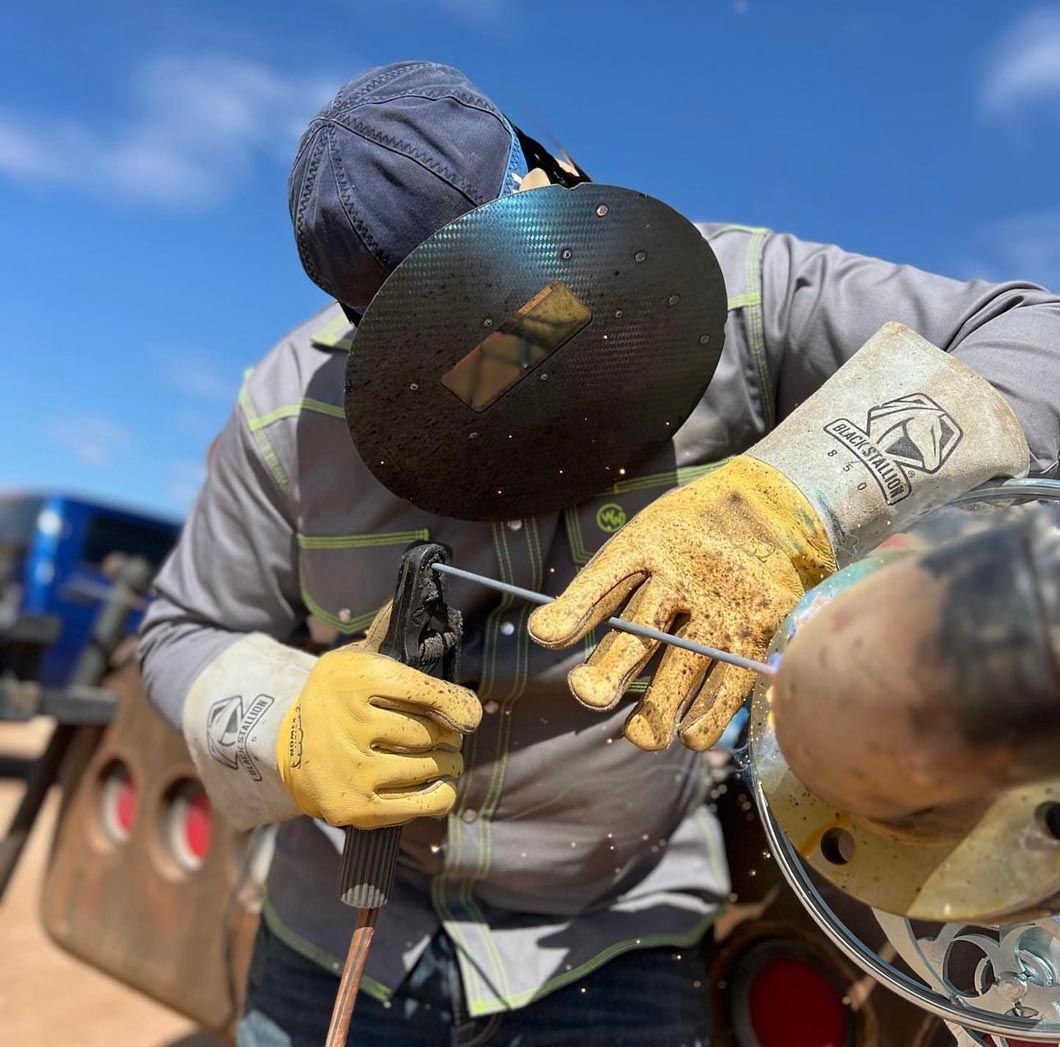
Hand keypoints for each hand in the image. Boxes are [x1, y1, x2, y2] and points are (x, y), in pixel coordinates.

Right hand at [276, 648, 480, 828]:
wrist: (290, 745)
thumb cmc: (344, 698)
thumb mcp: (364, 662)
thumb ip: (412, 662)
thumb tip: (470, 707)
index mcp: (356, 678)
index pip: (429, 693)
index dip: (460, 705)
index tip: (468, 714)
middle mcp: (350, 721)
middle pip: (433, 733)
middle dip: (450, 735)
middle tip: (446, 735)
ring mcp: (352, 768)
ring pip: (433, 767)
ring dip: (448, 763)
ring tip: (442, 757)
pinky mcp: (355, 806)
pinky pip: (425, 804)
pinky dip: (442, 794)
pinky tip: (439, 783)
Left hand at [528, 457, 834, 750]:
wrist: (779, 509)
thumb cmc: (692, 533)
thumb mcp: (647, 536)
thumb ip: (606, 584)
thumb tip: (549, 635)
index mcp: (650, 545)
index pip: (605, 577)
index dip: (573, 609)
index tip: (545, 635)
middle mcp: (684, 577)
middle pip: (641, 632)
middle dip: (610, 669)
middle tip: (587, 695)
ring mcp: (721, 608)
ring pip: (684, 669)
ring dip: (658, 711)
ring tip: (641, 736)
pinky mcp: (754, 634)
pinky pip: (729, 686)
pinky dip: (707, 718)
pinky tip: (687, 735)